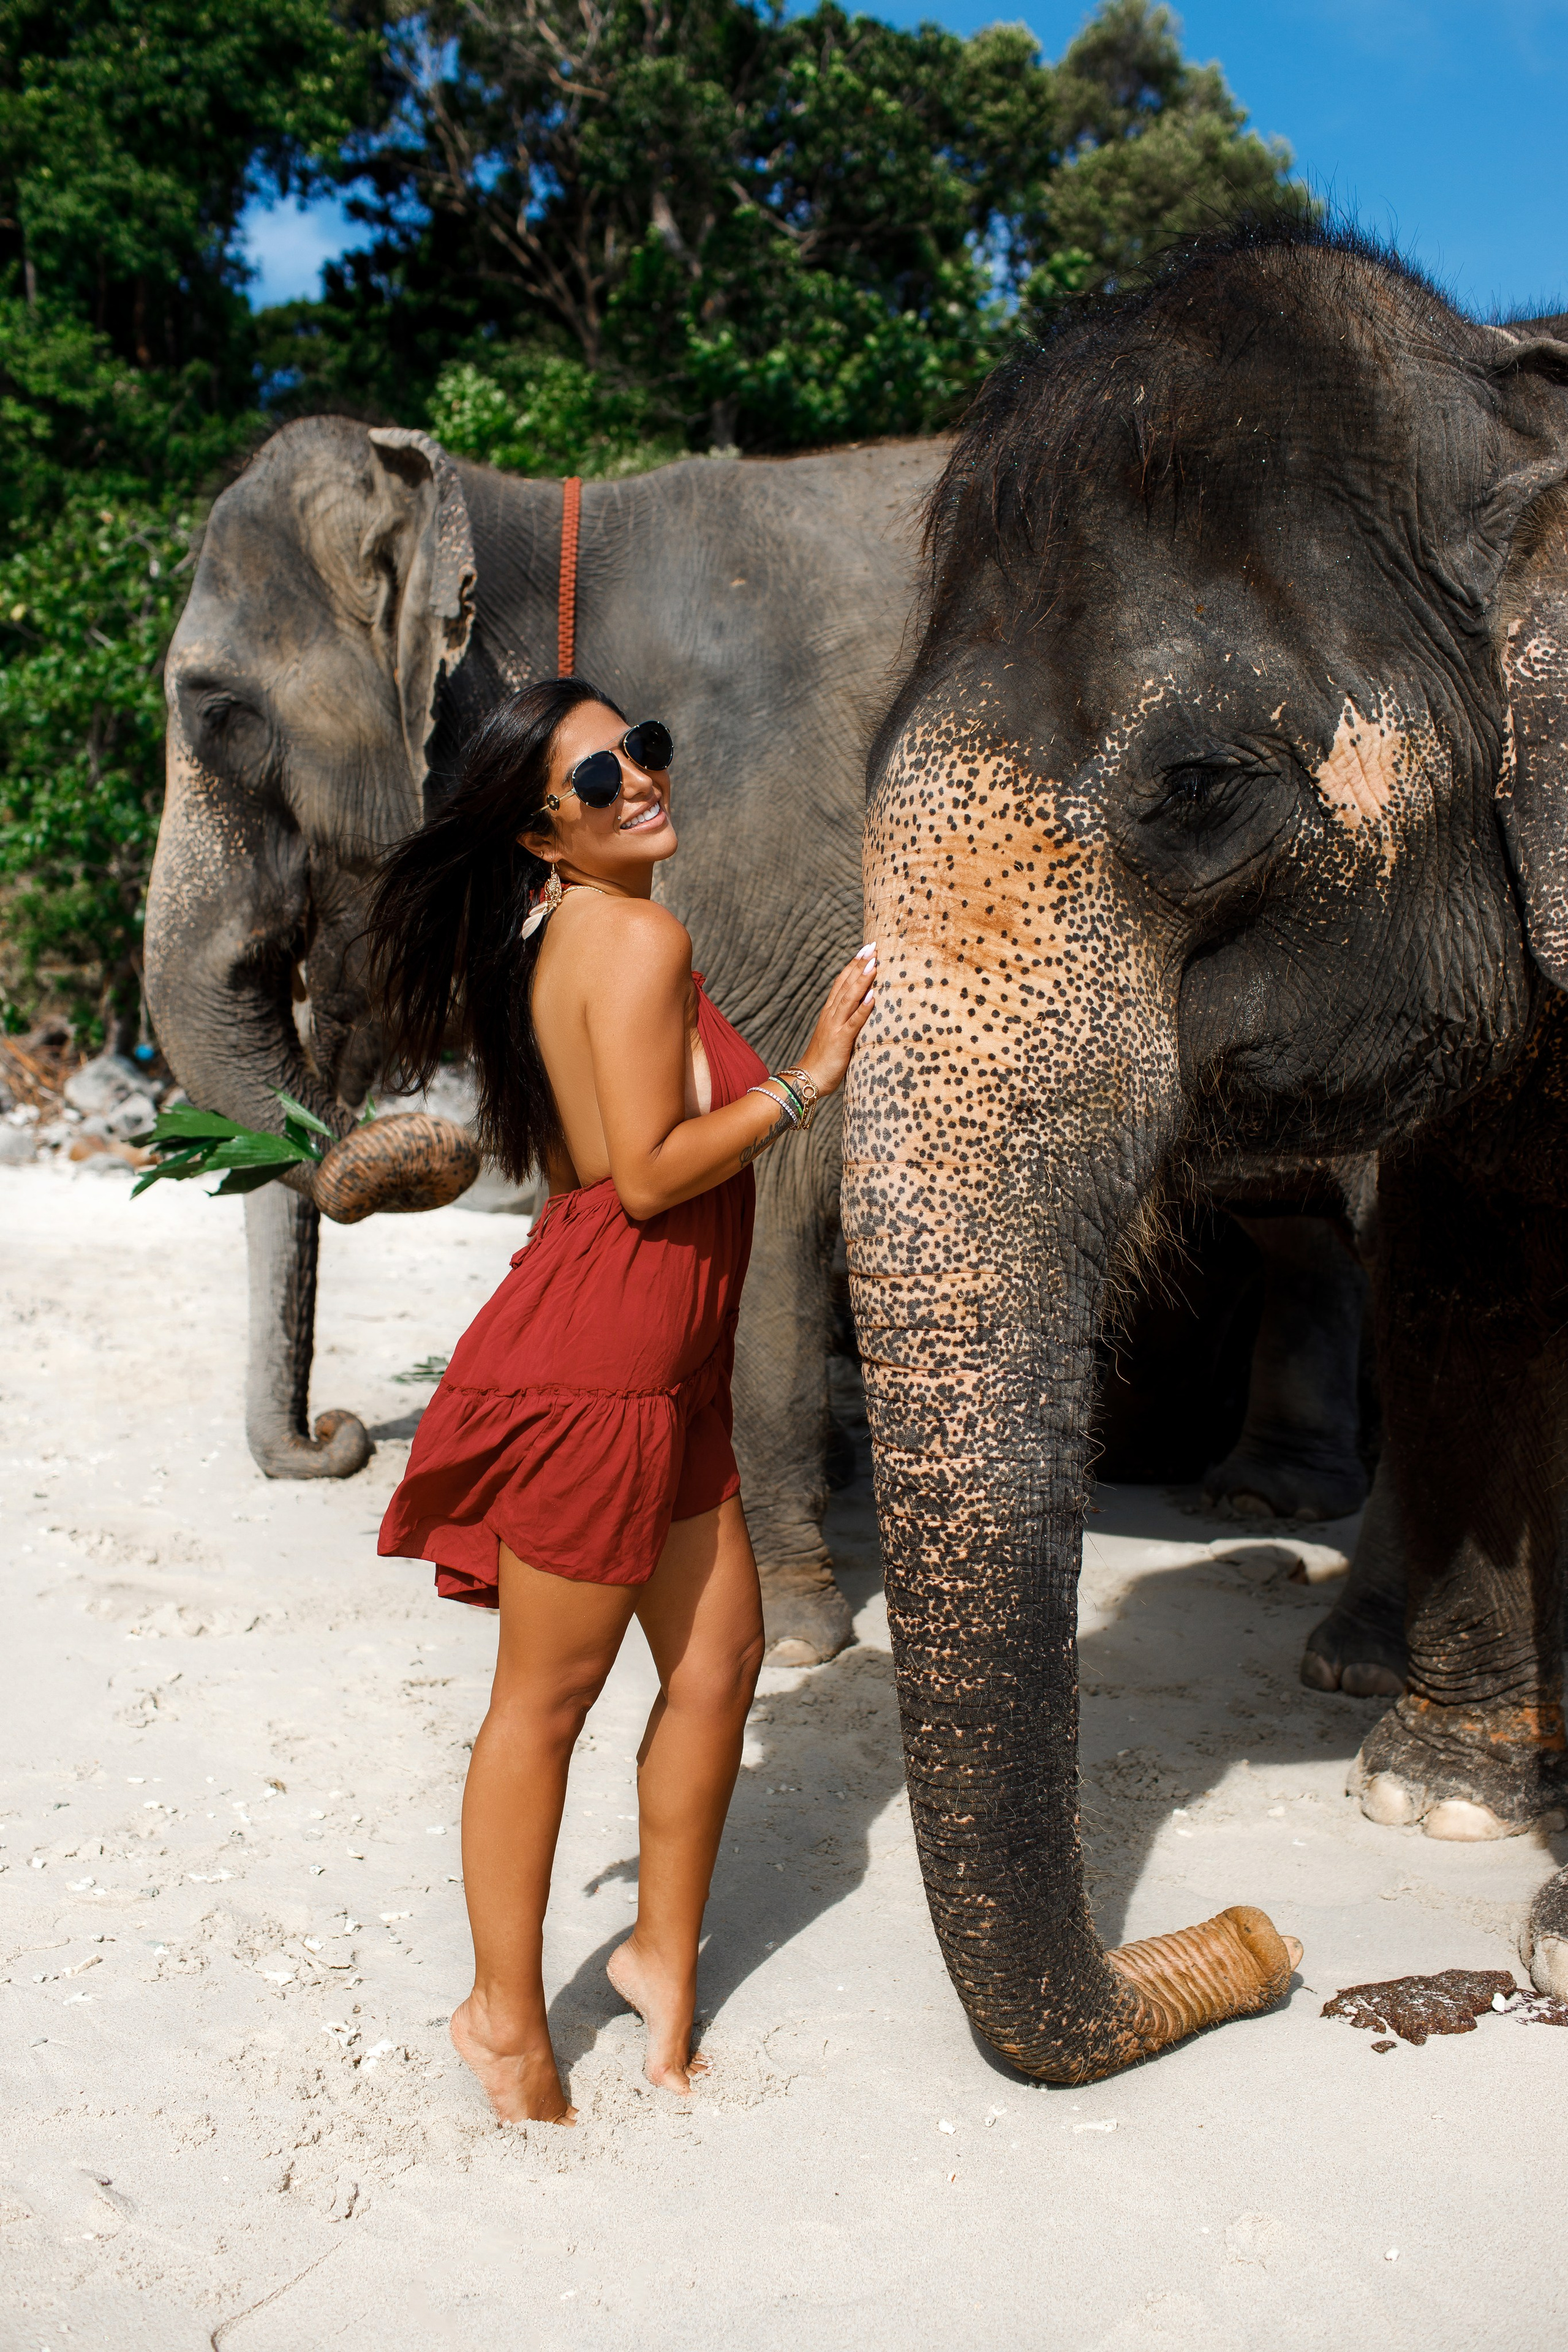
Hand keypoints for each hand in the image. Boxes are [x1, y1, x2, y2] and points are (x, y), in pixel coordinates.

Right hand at [796, 943, 876, 1098]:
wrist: (806, 1079)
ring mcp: (835, 1027)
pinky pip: (853, 1022)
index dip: (853, 965)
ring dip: (862, 980)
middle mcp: (831, 1015)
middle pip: (846, 985)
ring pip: (849, 998)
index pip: (841, 983)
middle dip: (859, 965)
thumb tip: (861, 1009)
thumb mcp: (835, 1035)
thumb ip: (844, 1021)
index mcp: (829, 1013)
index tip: (865, 950)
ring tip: (874, 964)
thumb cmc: (823, 1060)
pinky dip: (863, 1008)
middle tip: (872, 947)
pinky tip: (873, 996)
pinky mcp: (840, 1041)